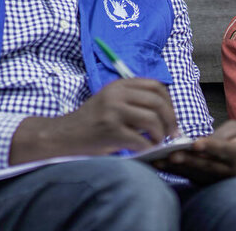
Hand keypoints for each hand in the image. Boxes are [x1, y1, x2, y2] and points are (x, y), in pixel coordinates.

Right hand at [9, 78, 177, 163]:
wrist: (63, 135)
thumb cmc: (91, 122)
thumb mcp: (111, 101)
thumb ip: (134, 100)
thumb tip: (167, 113)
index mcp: (119, 85)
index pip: (156, 86)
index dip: (169, 102)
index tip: (171, 117)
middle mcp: (116, 94)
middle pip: (157, 102)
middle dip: (170, 120)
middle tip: (171, 133)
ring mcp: (113, 111)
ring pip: (152, 120)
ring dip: (160, 134)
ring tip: (156, 141)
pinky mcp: (110, 130)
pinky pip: (140, 140)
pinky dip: (147, 147)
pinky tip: (143, 149)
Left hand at [154, 120, 235, 184]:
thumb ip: (221, 134)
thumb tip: (199, 141)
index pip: (224, 150)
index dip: (210, 147)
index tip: (196, 143)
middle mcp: (230, 171)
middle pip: (206, 166)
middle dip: (187, 160)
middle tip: (170, 155)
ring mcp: (219, 180)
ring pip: (196, 174)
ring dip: (176, 169)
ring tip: (157, 161)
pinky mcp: (210, 184)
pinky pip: (191, 178)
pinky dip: (175, 173)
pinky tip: (159, 166)